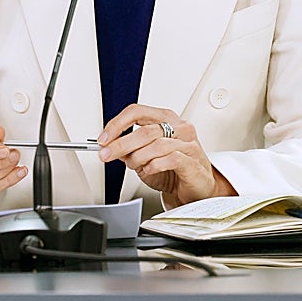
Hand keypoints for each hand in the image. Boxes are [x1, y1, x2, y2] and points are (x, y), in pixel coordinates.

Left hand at [97, 105, 234, 207]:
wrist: (197, 189)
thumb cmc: (174, 171)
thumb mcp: (145, 157)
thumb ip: (129, 149)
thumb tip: (108, 145)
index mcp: (165, 118)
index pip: (137, 112)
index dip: (117, 124)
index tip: (104, 138)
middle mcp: (178, 127)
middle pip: (144, 130)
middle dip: (121, 144)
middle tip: (107, 154)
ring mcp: (188, 143)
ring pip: (156, 144)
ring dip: (137, 157)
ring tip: (133, 165)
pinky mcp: (193, 160)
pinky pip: (170, 158)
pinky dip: (154, 165)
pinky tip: (148, 170)